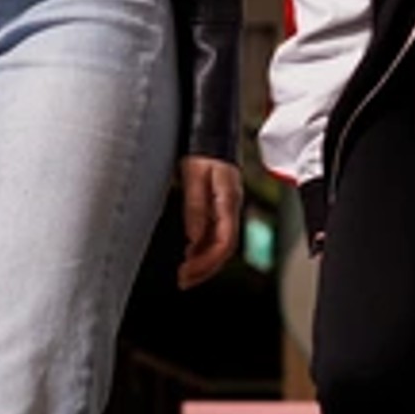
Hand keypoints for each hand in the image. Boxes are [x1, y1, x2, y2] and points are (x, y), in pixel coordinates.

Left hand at [175, 157, 245, 286]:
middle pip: (224, 249)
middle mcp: (231, 208)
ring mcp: (227, 208)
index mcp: (229, 201)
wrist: (211, 131)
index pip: (224, 242)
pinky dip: (202, 249)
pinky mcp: (220, 207)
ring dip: (203, 262)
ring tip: (183, 275)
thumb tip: (193, 237)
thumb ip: (195, 206)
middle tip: (183, 282)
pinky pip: (215, 234)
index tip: (187, 272)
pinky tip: (188, 255)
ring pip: (220, 244)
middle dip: (205, 269)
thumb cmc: (202, 150)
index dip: (207, 262)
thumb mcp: (194, 175)